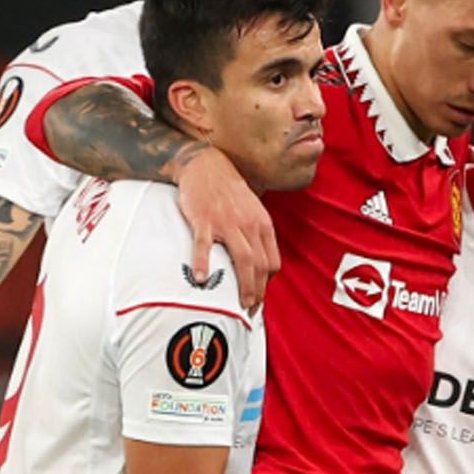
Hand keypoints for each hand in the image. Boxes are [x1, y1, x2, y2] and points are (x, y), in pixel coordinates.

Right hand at [177, 146, 279, 311]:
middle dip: (257, 292)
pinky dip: (204, 264)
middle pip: (260, 266)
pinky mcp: (205, 220)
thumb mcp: (252, 211)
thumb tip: (258, 263)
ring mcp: (227, 223)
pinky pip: (205, 246)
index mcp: (262, 225)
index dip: (267, 285)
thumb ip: (256, 235)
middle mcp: (249, 225)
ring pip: (242, 260)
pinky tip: (201, 279)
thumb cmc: (227, 190)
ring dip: (243, 285)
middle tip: (249, 309)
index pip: (272, 262)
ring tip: (239, 304)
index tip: (259, 298)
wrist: (205, 164)